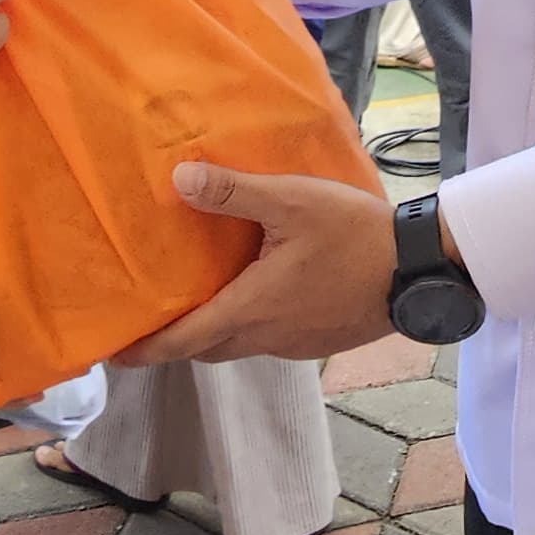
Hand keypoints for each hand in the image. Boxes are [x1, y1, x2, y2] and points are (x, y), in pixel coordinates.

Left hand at [116, 164, 398, 363]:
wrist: (420, 270)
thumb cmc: (354, 234)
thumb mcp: (292, 200)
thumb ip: (234, 192)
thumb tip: (178, 180)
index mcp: (251, 308)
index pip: (184, 341)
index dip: (146, 350)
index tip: (113, 355)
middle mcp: (267, 336)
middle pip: (206, 349)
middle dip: (173, 343)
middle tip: (147, 326)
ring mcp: (294, 345)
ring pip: (238, 346)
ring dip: (212, 332)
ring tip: (194, 304)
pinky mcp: (317, 342)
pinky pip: (267, 340)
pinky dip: (246, 325)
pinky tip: (253, 295)